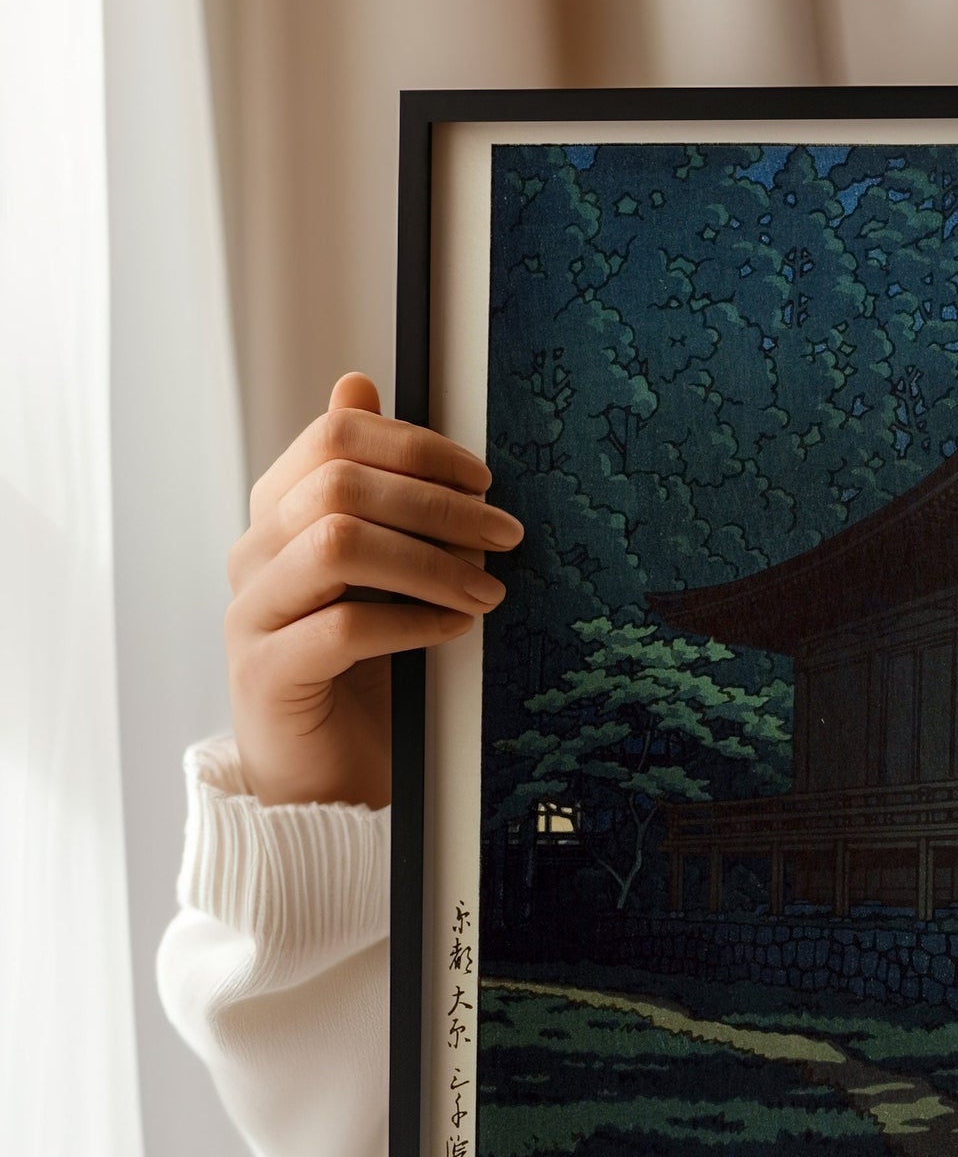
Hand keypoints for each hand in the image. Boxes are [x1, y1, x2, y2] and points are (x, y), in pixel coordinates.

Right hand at [226, 372, 521, 807]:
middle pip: (339, 486)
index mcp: (280, 514)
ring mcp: (253, 613)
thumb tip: (358, 383)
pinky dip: (411, 623)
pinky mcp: (268, 675)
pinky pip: (342, 628)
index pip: (334, 438)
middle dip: (437, 505)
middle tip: (506, 537)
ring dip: (429, 563)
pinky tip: (453, 633)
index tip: (483, 480)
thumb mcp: (379, 571)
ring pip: (337, 546)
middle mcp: (255, 554)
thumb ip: (373, 491)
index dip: (415, 447)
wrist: (325, 774)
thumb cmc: (364, 668)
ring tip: (488, 593)